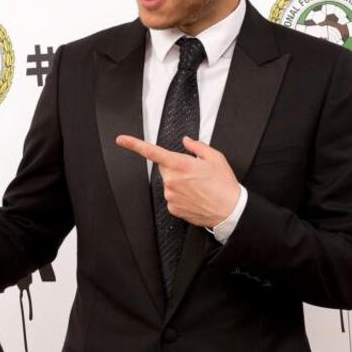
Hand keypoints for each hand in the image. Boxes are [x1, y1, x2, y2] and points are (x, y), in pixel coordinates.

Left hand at [116, 135, 238, 227]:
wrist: (230, 211)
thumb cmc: (224, 185)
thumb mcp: (215, 157)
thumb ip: (197, 146)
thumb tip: (186, 141)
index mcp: (180, 164)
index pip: (151, 152)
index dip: (134, 144)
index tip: (121, 140)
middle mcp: (172, 180)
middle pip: (165, 168)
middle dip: (176, 167)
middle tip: (195, 172)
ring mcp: (171, 196)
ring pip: (170, 183)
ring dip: (180, 182)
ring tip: (199, 187)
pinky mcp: (173, 208)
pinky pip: (173, 197)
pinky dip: (182, 195)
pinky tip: (196, 196)